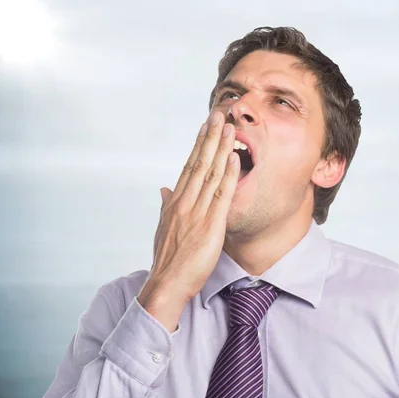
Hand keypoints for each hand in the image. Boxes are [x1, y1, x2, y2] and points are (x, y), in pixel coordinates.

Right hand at [138, 111, 238, 331]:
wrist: (167, 283)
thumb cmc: (167, 259)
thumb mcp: (164, 228)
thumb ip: (166, 206)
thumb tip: (164, 189)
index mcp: (175, 202)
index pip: (189, 166)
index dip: (199, 144)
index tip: (206, 126)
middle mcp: (185, 201)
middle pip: (199, 163)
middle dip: (210, 137)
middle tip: (218, 113)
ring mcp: (197, 211)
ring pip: (210, 174)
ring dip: (221, 149)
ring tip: (230, 128)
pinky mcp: (211, 224)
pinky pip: (221, 195)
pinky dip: (227, 175)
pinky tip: (234, 158)